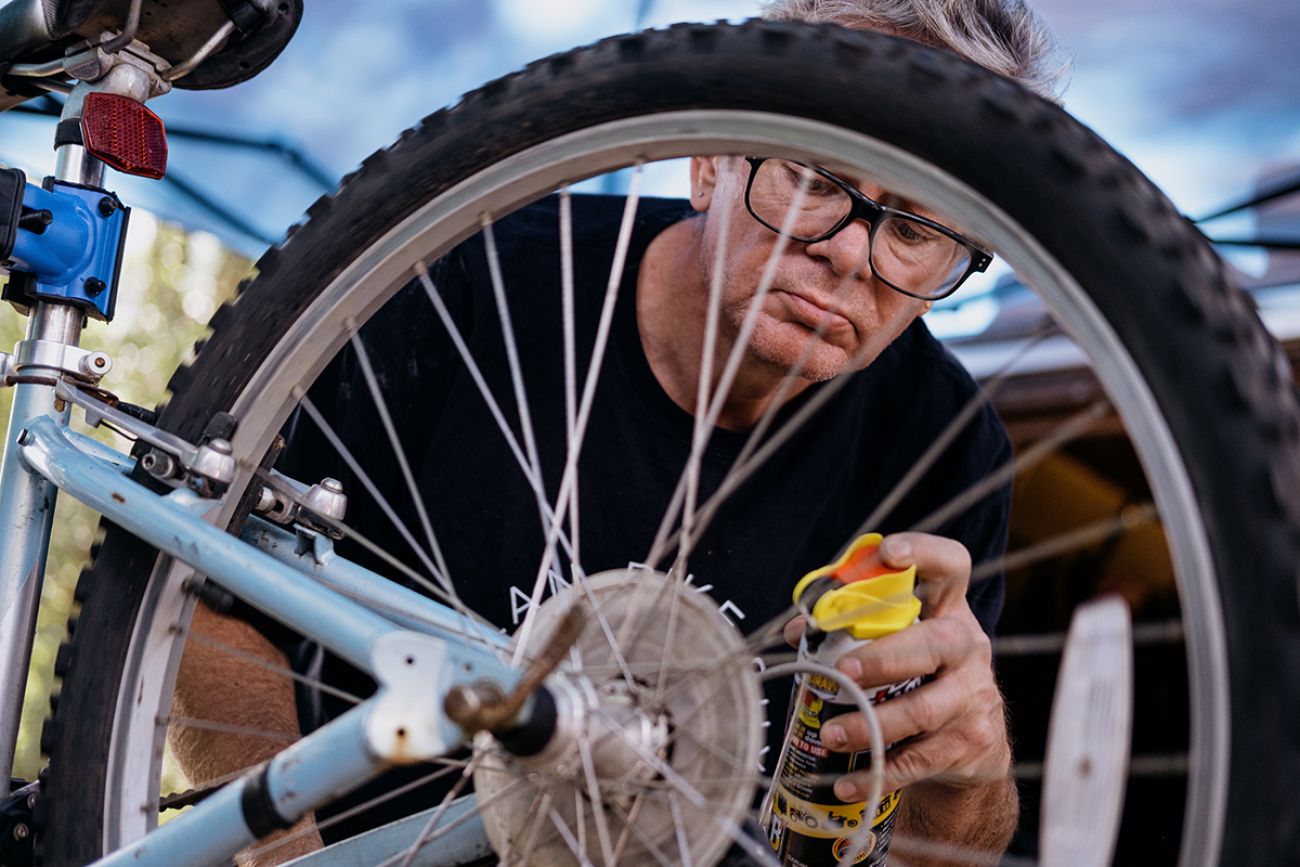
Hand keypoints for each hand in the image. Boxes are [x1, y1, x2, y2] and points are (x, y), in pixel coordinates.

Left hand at [810, 532, 1010, 800]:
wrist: (972, 747)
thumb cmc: (921, 676)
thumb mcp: (899, 642)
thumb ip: (851, 628)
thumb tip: (798, 629)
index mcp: (947, 610)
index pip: (950, 566)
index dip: (925, 552)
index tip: (889, 552)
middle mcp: (968, 647)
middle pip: (937, 643)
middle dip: (887, 656)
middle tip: (844, 672)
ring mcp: (974, 696)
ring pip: (926, 709)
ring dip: (874, 723)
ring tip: (832, 734)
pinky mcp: (971, 742)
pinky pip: (922, 760)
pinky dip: (882, 771)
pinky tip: (851, 781)